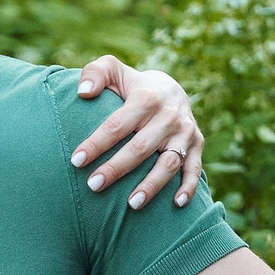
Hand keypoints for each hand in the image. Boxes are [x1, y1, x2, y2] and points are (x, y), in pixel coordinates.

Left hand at [70, 55, 206, 210]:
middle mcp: (169, 116)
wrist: (171, 89)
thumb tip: (83, 92)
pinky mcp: (197, 145)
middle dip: (116, 168)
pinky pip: (195, 169)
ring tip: (131, 205)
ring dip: (152, 185)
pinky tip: (176, 204)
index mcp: (146, 98)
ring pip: (168, 163)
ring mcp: (185, 132)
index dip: (96, 143)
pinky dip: (188, 187)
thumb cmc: (132, 86)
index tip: (76, 161)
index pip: (117, 124)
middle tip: (94, 185)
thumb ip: (95, 74)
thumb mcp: (113, 70)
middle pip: (140, 147)